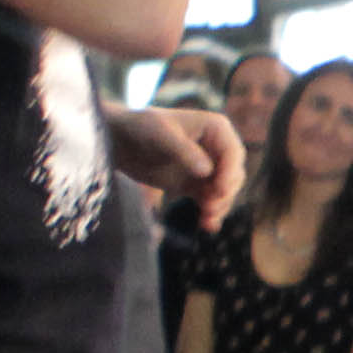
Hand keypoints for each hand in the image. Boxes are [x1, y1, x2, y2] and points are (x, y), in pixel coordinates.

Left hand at [108, 101, 245, 222]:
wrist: (119, 140)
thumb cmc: (140, 127)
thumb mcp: (160, 134)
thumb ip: (184, 151)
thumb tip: (206, 171)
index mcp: (216, 128)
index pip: (233, 153)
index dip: (230, 173)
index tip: (220, 190)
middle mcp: (216, 147)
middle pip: (233, 174)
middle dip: (225, 192)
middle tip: (209, 207)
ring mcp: (207, 167)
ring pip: (224, 190)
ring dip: (219, 206)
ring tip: (206, 218)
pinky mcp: (196, 184)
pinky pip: (210, 200)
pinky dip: (210, 213)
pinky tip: (206, 225)